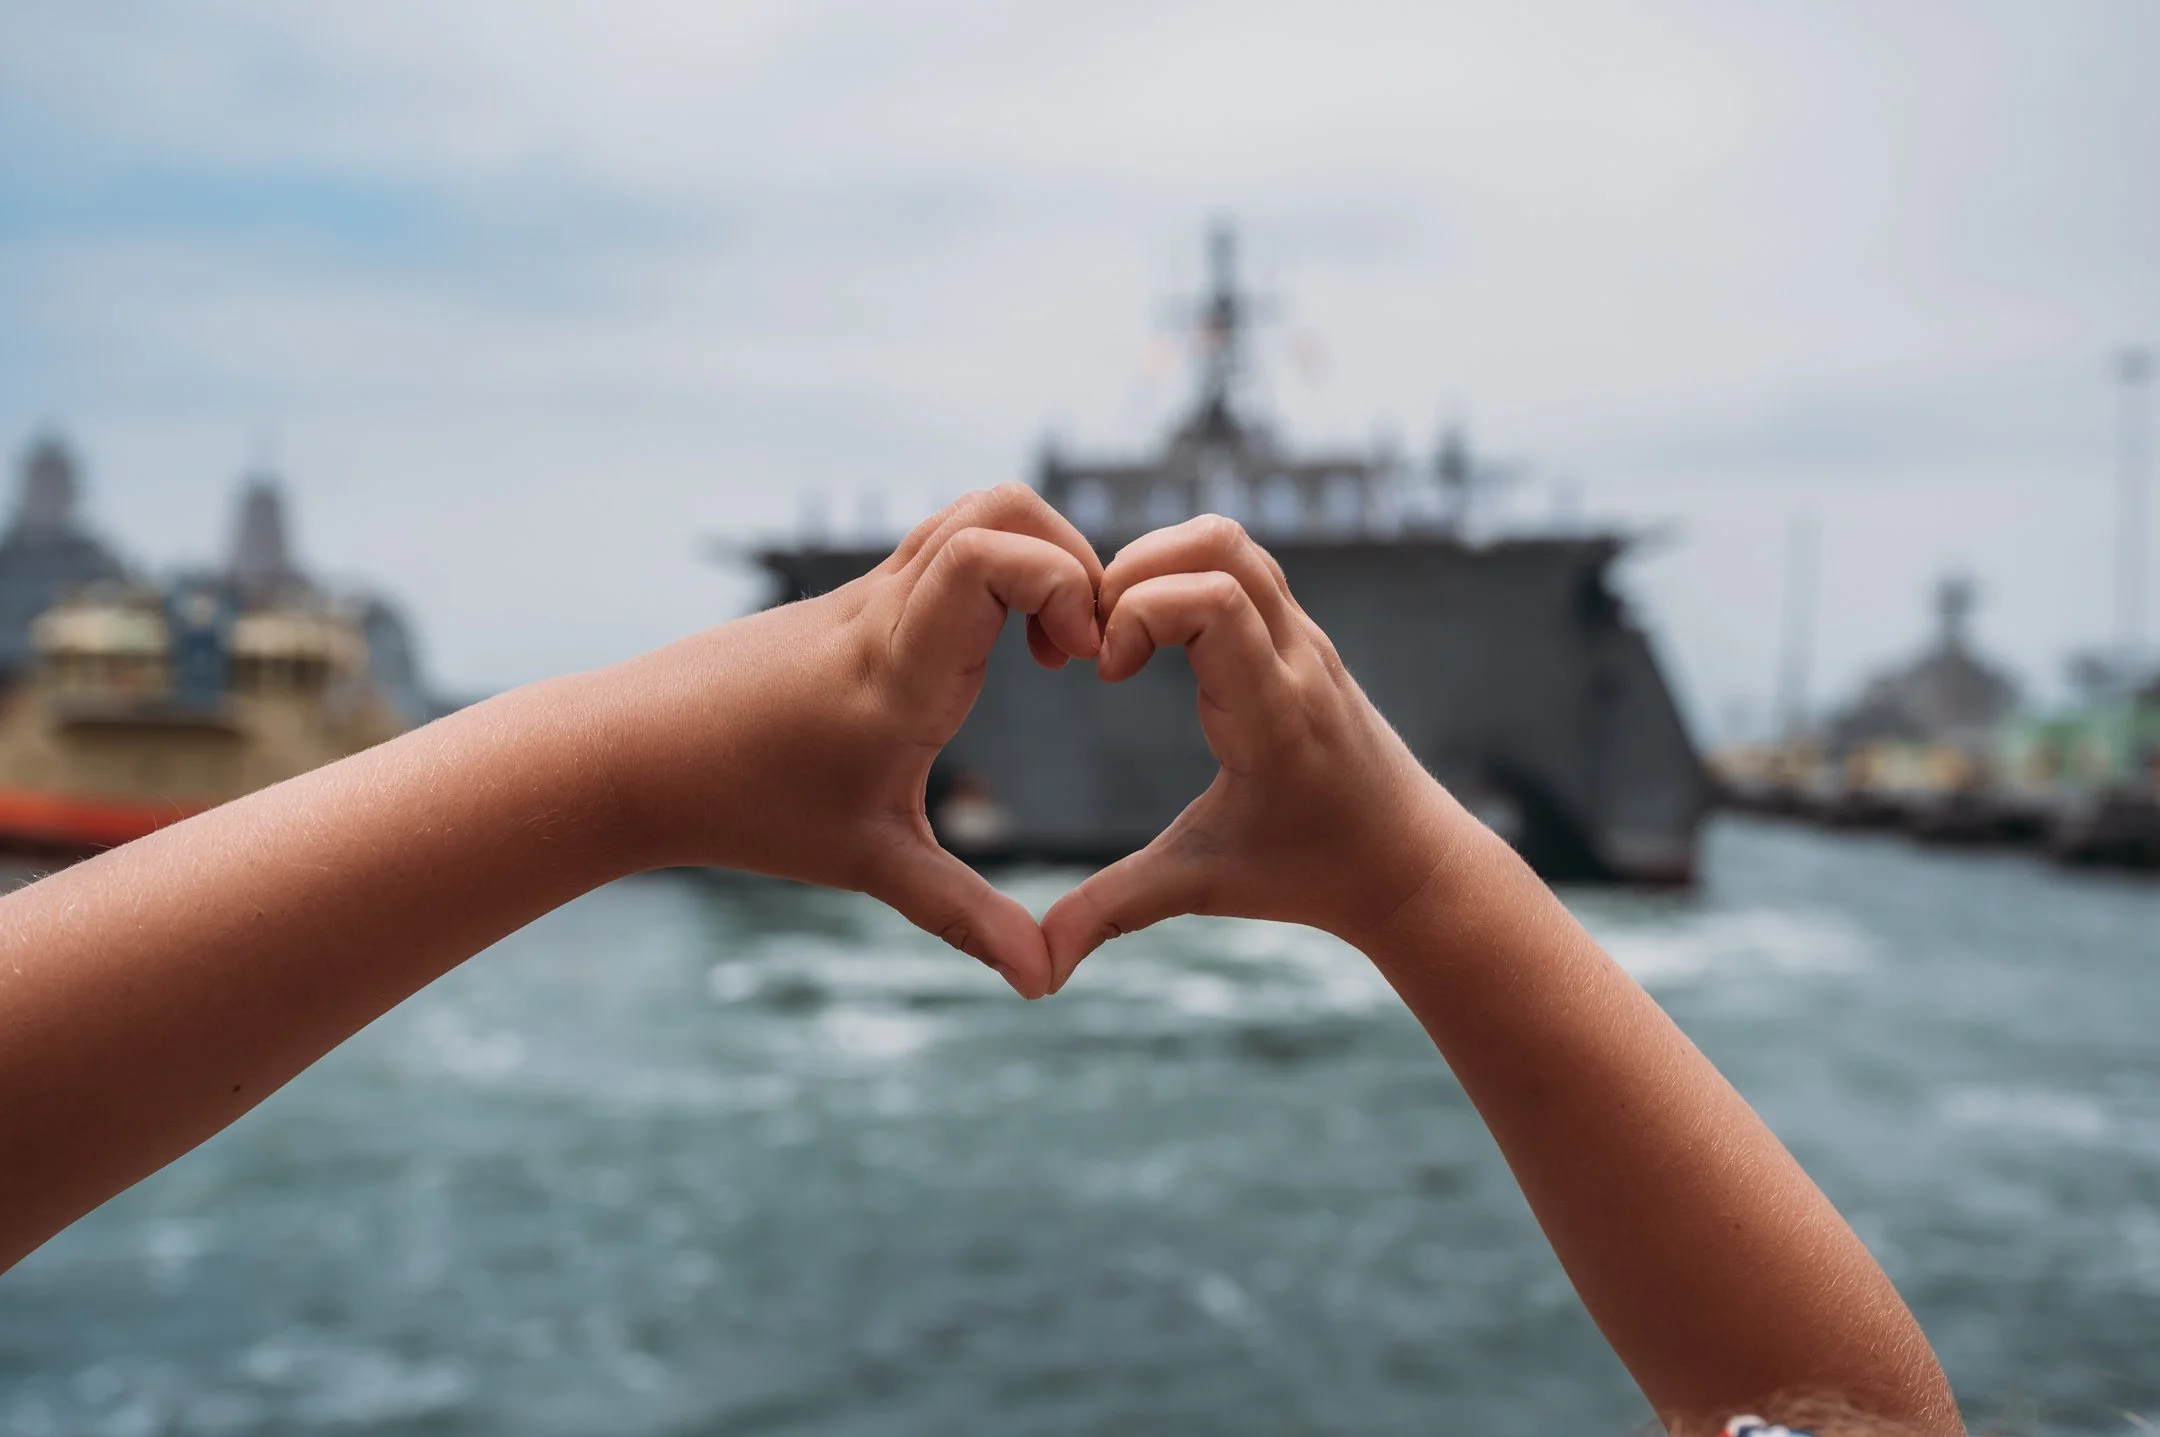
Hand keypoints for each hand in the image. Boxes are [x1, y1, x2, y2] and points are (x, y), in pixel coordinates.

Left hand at [601, 484, 1101, 997]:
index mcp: (900, 660)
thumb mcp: (868, 864)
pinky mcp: (851, 601)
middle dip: (1071, 560)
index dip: (1062, 583)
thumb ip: (964, 917)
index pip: (991, 552)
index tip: (1083, 662)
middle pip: (1000, 506)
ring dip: (1032, 563)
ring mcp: (866, 593)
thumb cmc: (744, 804)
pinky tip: (986, 663)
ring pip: (970, 516)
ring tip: (1047, 653)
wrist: (630, 754)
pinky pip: (940, 550)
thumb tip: (1043, 981)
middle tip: (1081, 650)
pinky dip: (994, 578)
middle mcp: (888, 606)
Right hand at [1041, 515, 1462, 990]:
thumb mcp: (1205, 885)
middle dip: (1135, 569)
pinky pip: (1244, 565)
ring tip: (1122, 635)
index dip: (1137, 613)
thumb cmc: (1311, 874)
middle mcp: (1296, 658)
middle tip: (1101, 637)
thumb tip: (1036, 969)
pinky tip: (1155, 640)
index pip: (1212, 599)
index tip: (1107, 675)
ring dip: (1160, 564)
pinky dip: (1185, 576)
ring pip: (1233, 541)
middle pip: (1219, 542)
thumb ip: (1117, 909)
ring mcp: (1305, 638)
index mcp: (1272, 711)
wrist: (1410, 864)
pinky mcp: (1303, 635)